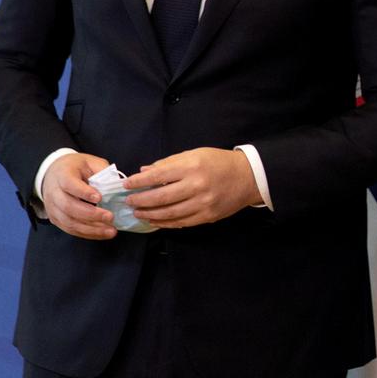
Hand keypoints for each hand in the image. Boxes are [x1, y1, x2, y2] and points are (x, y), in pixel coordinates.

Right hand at [42, 152, 116, 239]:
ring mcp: (53, 208)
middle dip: (91, 214)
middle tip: (110, 217)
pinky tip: (101, 233)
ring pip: (69, 222)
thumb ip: (102, 171)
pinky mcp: (55, 218)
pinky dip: (87, 233)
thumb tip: (117, 185)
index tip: (100, 197)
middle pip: (69, 206)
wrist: (53, 173)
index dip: (84, 192)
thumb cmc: (75, 167)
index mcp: (62, 175)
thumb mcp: (90, 162)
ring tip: (110, 230)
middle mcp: (54, 193)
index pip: (70, 185)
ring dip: (91, 229)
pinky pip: (70, 229)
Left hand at [123, 148, 261, 228]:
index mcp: (192, 166)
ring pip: (169, 214)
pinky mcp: (207, 216)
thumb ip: (170, 163)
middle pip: (160, 198)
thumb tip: (144, 172)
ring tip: (138, 212)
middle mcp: (196, 185)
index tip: (127, 185)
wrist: (248, 176)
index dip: (139, 182)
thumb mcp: (195, 154)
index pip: (158, 176)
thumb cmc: (219, 162)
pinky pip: (181, 223)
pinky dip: (165, 223)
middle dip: (140, 200)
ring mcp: (202, 203)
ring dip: (149, 214)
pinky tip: (154, 220)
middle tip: (128, 201)